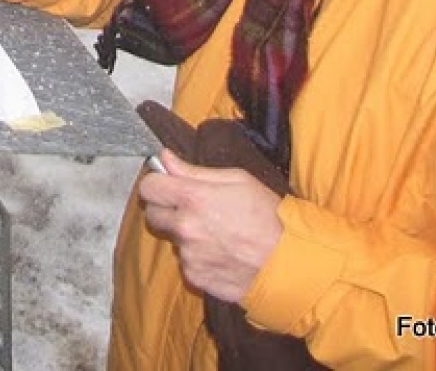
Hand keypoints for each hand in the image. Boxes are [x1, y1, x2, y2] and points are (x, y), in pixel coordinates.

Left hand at [138, 150, 282, 302]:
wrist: (287, 262)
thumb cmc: (268, 216)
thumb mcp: (237, 180)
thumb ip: (194, 171)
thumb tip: (165, 158)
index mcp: (193, 198)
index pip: (148, 187)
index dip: (156, 183)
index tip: (165, 184)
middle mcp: (185, 228)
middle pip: (152, 214)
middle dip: (166, 209)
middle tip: (191, 208)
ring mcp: (189, 255)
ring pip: (173, 239)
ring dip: (186, 235)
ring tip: (217, 233)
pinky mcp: (196, 277)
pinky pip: (187, 262)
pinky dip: (198, 257)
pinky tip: (221, 252)